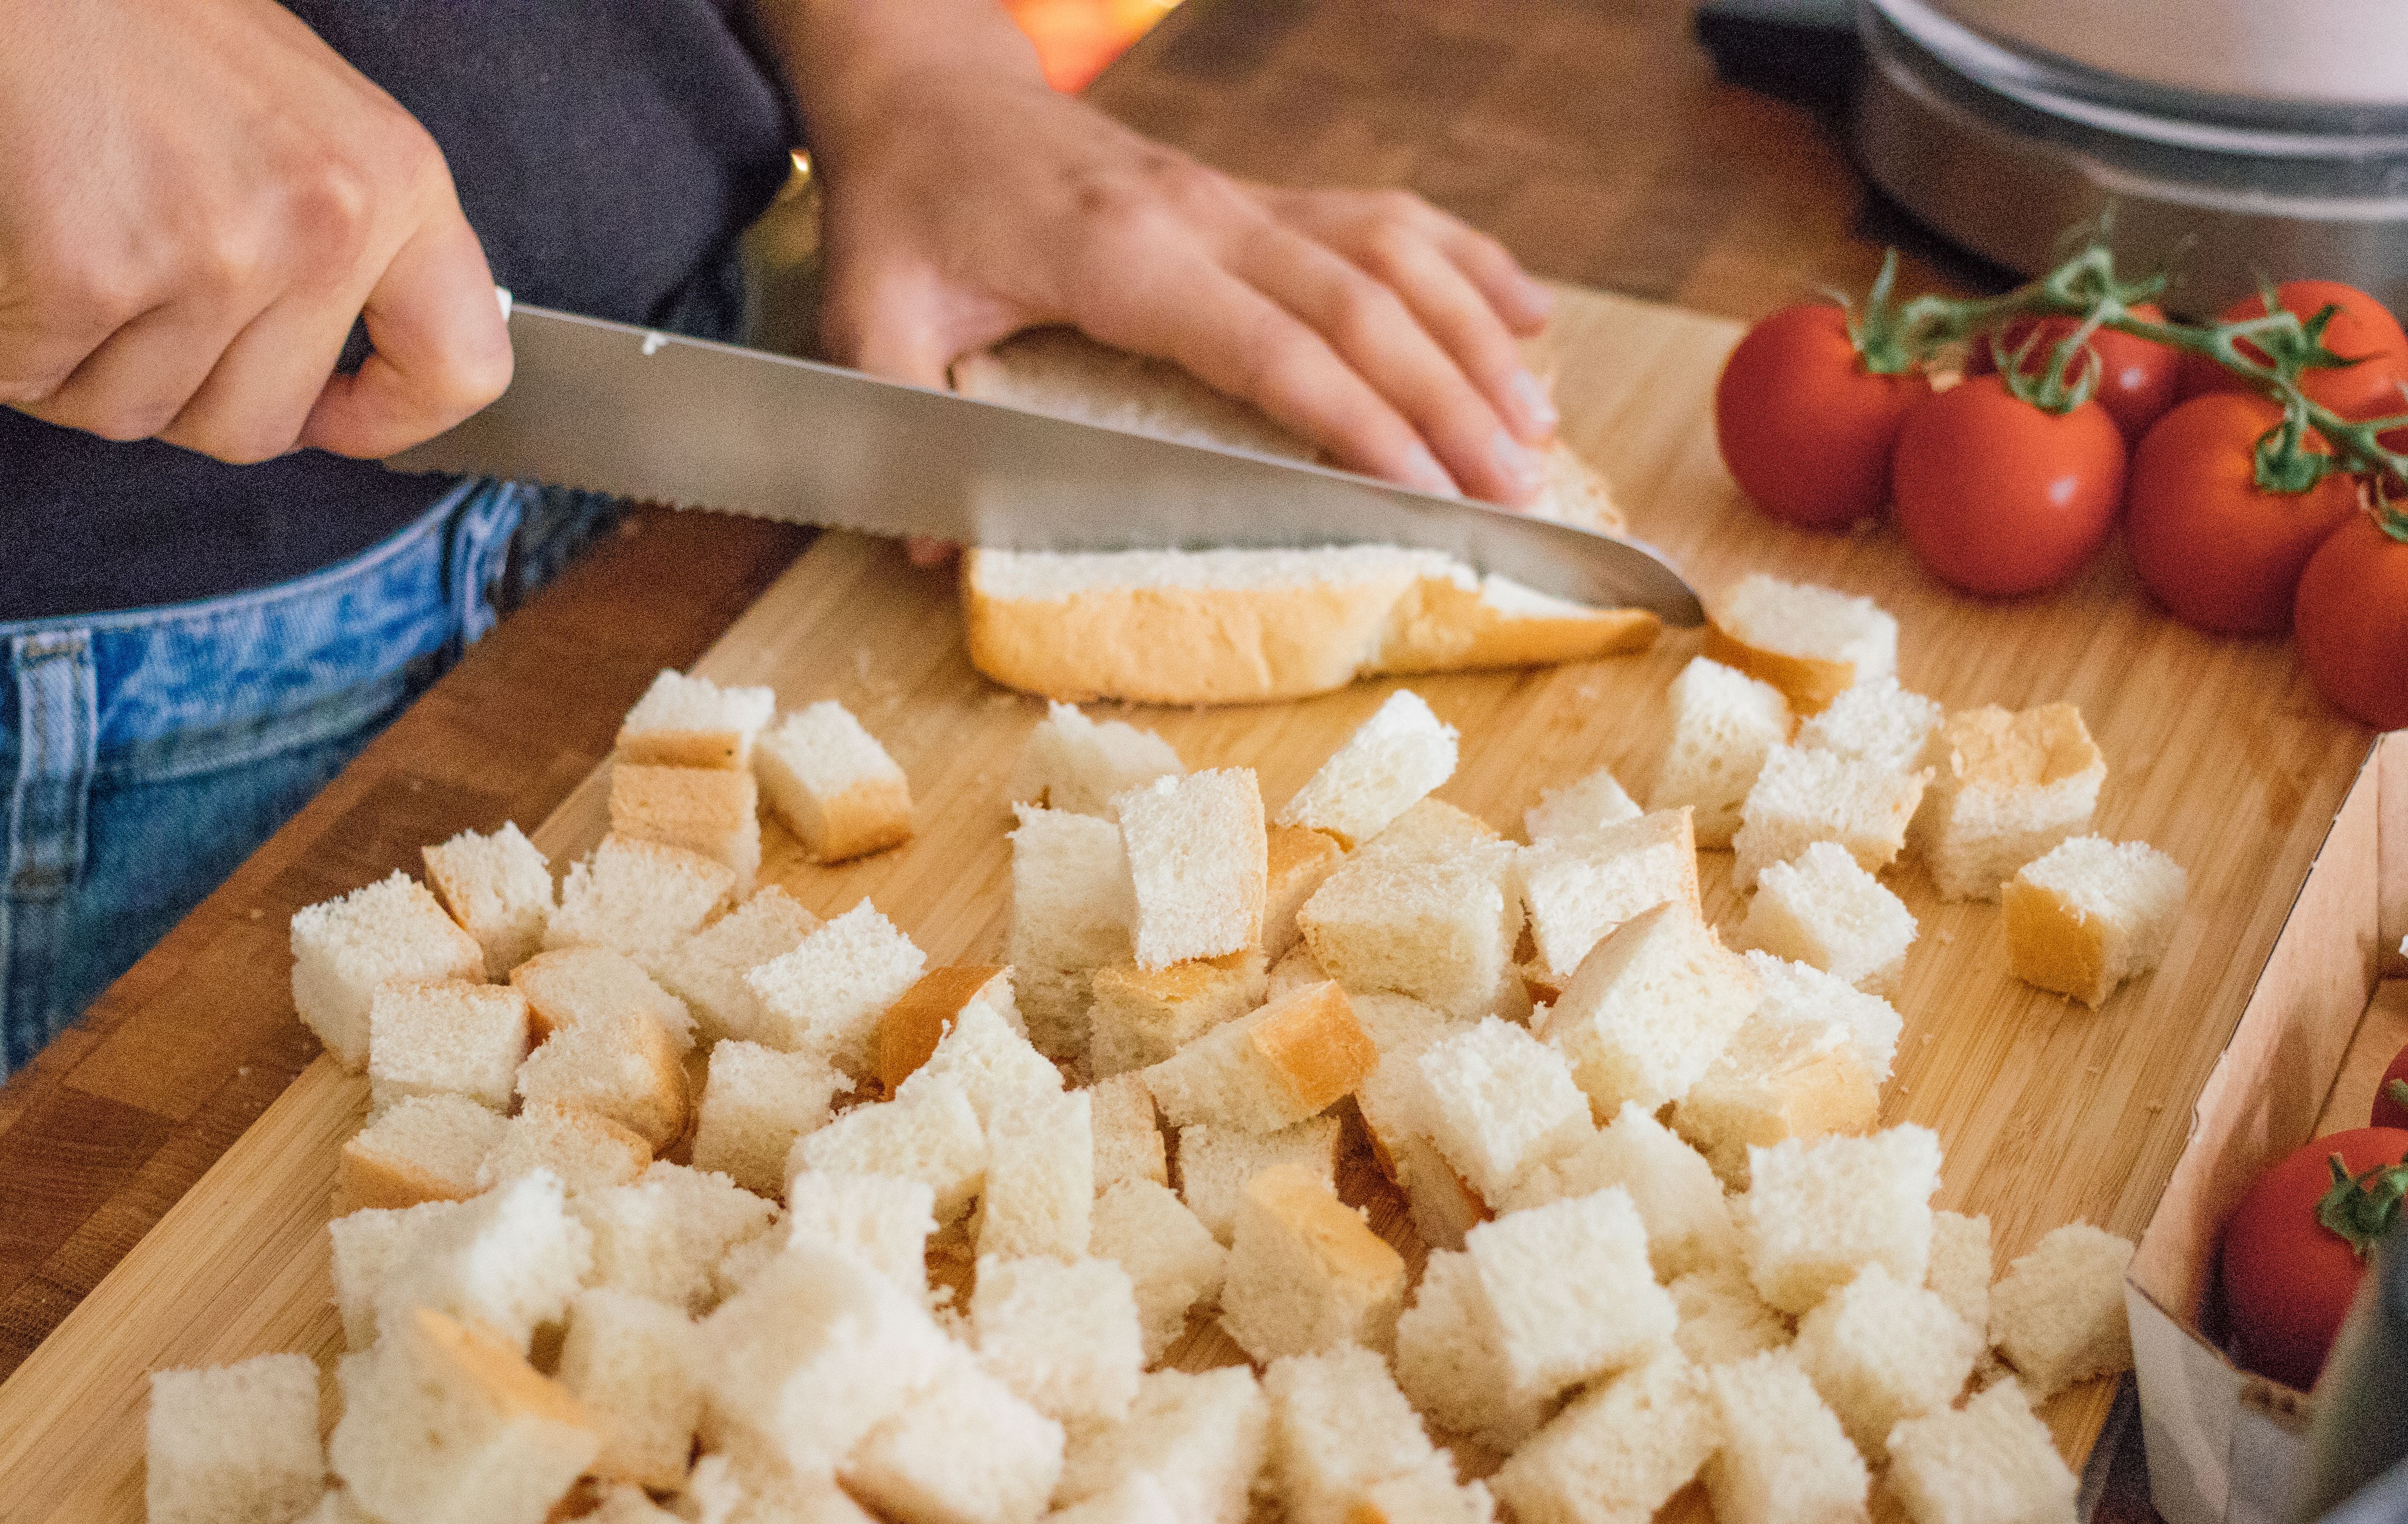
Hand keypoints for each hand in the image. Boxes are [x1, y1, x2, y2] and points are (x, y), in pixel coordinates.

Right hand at [0, 0, 509, 462]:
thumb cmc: (125, 29)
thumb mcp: (297, 119)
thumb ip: (341, 235)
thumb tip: (344, 363)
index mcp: (393, 184)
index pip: (460, 365)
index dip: (387, 416)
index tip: (330, 415)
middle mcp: (322, 226)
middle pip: (260, 424)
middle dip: (179, 396)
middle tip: (128, 320)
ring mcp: (208, 256)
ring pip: (138, 414)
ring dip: (73, 374)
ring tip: (50, 278)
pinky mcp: (86, 278)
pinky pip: (25, 384)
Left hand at [769, 1, 1558, 508]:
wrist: (927, 91)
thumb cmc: (907, 206)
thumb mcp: (868, 312)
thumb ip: (901, 416)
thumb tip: (931, 549)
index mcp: (1122, 257)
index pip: (1273, 348)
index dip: (1358, 422)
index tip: (1426, 493)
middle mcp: (1203, 217)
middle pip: (1363, 307)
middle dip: (1452, 403)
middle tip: (1518, 492)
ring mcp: (1241, 196)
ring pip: (1393, 254)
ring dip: (1475, 339)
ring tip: (1538, 429)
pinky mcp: (1257, 192)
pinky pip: (1383, 215)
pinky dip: (1464, 261)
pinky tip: (1525, 316)